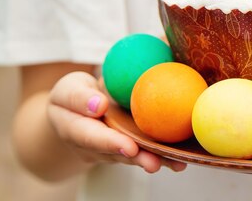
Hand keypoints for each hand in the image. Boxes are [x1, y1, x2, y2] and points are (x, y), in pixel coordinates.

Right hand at [47, 72, 186, 172]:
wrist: (78, 113)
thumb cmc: (74, 96)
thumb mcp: (69, 88)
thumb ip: (78, 96)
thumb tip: (99, 104)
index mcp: (74, 129)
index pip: (91, 136)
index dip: (110, 143)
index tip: (129, 146)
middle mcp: (95, 146)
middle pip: (117, 154)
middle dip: (138, 159)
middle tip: (153, 163)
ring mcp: (114, 150)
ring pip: (135, 156)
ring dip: (156, 160)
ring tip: (175, 164)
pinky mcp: (130, 148)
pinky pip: (146, 151)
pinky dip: (164, 155)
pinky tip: (182, 158)